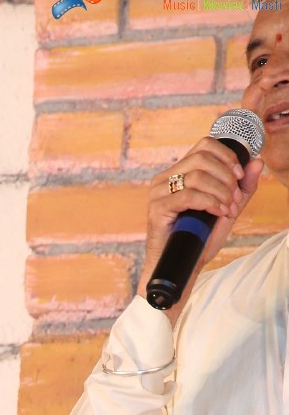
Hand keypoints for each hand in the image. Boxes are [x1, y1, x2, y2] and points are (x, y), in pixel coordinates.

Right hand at [139, 138, 262, 317]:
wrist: (180, 268)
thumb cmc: (198, 240)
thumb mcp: (226, 209)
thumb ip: (242, 187)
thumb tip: (257, 161)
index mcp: (178, 173)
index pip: (204, 146)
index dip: (226, 157)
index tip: (239, 176)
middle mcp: (165, 178)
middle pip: (202, 158)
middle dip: (226, 178)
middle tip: (234, 199)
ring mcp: (158, 193)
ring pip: (197, 176)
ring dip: (220, 192)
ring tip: (227, 209)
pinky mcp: (156, 209)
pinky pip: (188, 195)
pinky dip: (209, 202)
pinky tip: (218, 213)